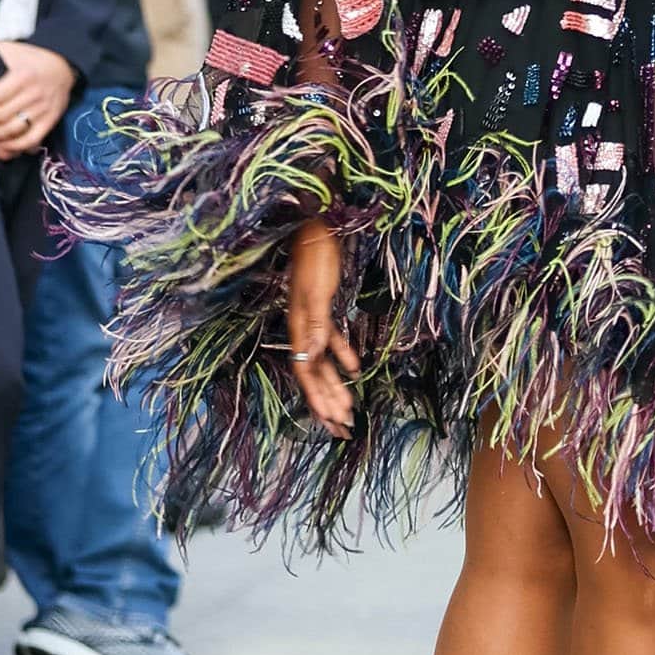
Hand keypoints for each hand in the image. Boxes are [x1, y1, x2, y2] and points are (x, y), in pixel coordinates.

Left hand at [0, 41, 74, 158]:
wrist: (62, 67)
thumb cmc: (31, 59)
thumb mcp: (12, 49)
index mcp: (23, 76)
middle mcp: (34, 94)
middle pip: (1, 116)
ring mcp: (43, 109)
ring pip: (13, 130)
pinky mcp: (50, 121)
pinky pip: (31, 140)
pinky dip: (14, 147)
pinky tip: (1, 146)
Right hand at [286, 222, 359, 438]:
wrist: (315, 226)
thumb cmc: (316, 255)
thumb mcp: (317, 290)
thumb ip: (314, 323)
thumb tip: (310, 356)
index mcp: (298, 327)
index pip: (306, 372)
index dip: (317, 398)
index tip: (331, 421)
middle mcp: (302, 329)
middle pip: (313, 374)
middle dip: (327, 402)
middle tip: (343, 428)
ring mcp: (312, 320)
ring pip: (323, 362)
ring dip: (335, 385)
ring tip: (349, 408)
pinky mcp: (323, 309)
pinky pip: (332, 340)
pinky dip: (344, 356)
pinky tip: (355, 370)